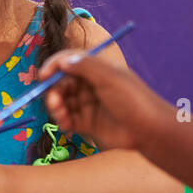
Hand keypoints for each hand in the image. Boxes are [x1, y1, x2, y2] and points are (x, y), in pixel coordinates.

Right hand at [37, 48, 169, 151]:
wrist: (150, 131)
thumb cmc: (134, 99)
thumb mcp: (110, 77)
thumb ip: (85, 66)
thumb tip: (62, 61)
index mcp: (97, 70)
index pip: (69, 62)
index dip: (54, 66)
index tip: (43, 75)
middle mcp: (90, 85)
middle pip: (61, 82)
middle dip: (53, 89)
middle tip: (53, 99)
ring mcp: (88, 105)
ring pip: (62, 101)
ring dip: (55, 105)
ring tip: (59, 112)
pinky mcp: (87, 123)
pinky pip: (67, 119)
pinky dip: (62, 120)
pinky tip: (65, 123)